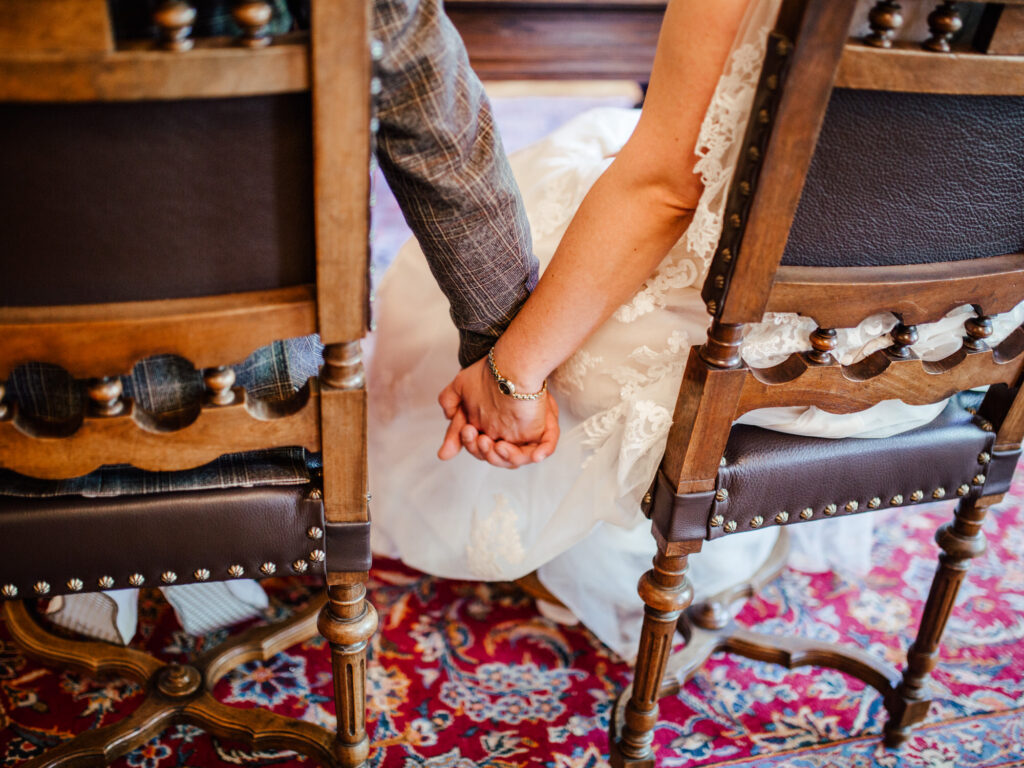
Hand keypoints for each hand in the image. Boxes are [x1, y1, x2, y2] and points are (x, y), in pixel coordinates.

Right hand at [437, 357, 558, 467]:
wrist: (513, 364)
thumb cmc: (490, 374)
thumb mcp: (462, 385)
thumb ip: (449, 402)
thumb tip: (447, 419)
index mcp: (486, 429)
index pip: (476, 446)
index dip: (469, 442)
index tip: (466, 429)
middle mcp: (503, 436)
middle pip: (492, 456)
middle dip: (482, 450)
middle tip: (478, 436)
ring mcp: (522, 437)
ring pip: (514, 459)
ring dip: (503, 456)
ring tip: (495, 444)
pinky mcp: (539, 433)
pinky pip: (542, 450)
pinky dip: (538, 454)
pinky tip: (530, 452)